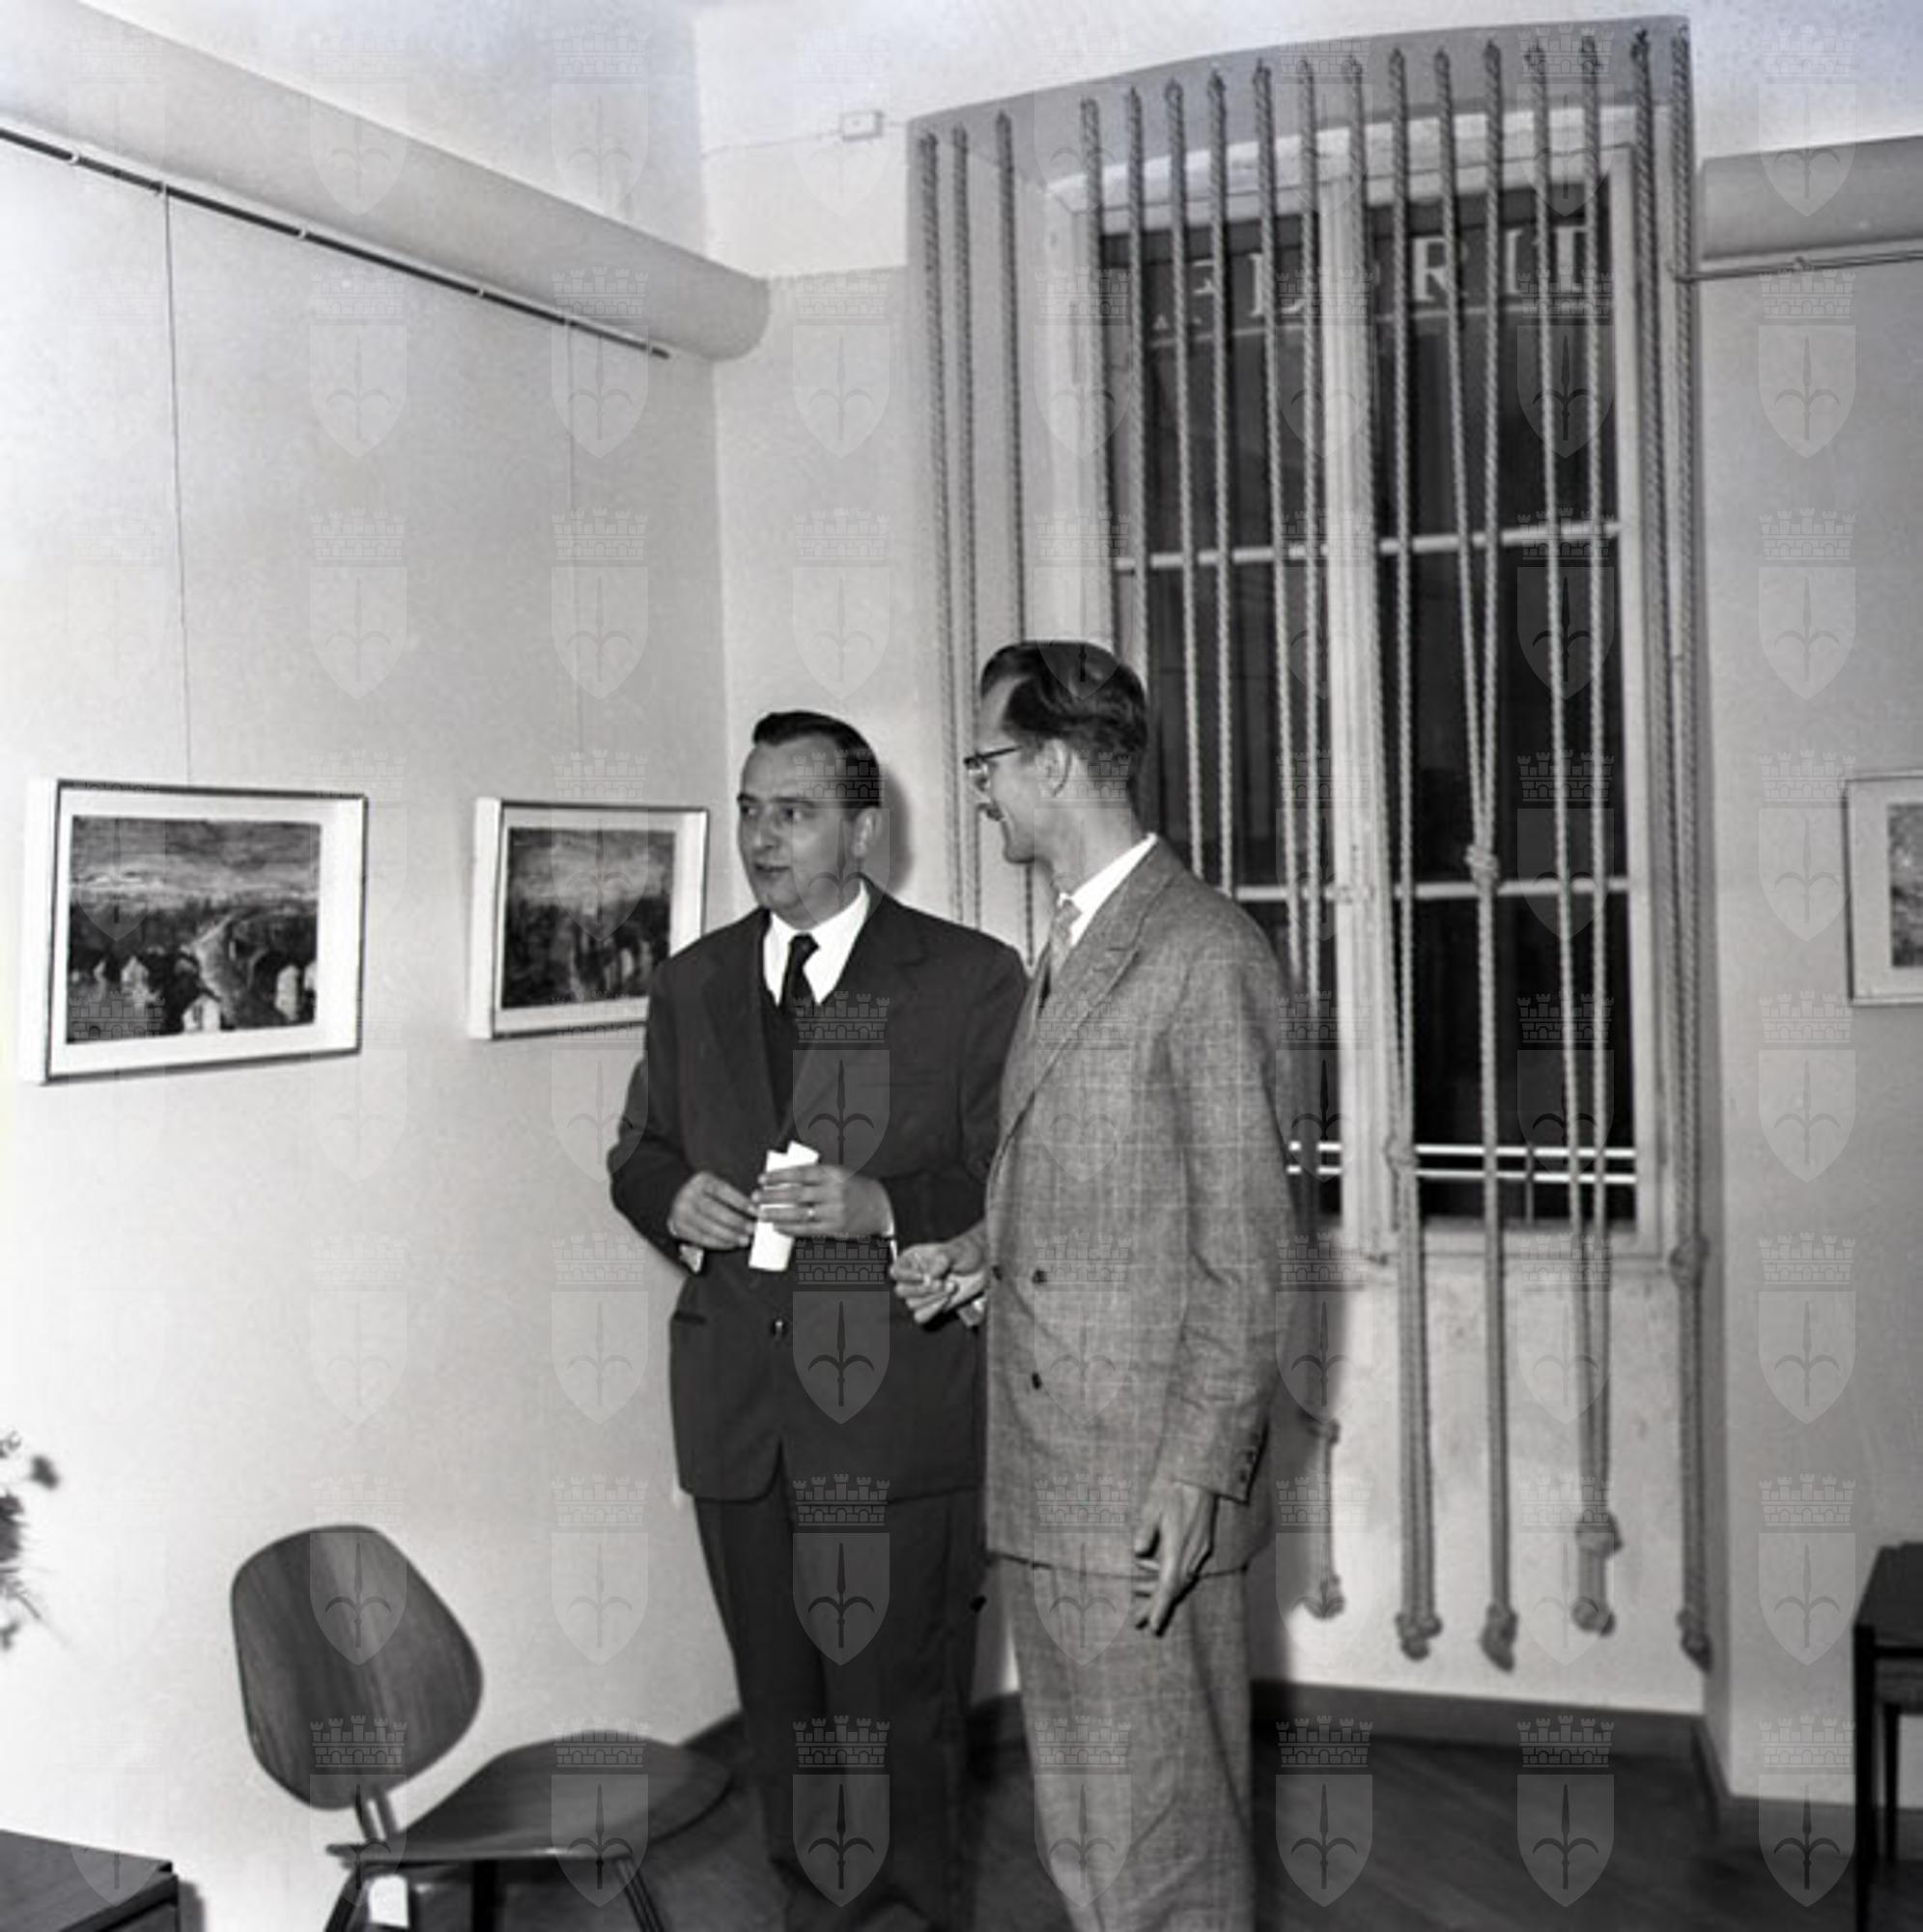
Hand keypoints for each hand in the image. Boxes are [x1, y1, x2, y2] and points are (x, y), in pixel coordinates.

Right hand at [667, 1171, 755, 1250]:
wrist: (676, 1198)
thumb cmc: (704, 1193)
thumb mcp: (714, 1185)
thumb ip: (731, 1194)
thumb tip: (754, 1208)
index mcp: (701, 1181)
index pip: (723, 1191)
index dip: (741, 1202)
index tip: (756, 1211)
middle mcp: (689, 1195)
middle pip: (715, 1211)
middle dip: (737, 1222)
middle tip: (752, 1229)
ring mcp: (682, 1212)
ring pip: (709, 1227)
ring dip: (730, 1236)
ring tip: (744, 1239)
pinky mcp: (680, 1228)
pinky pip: (702, 1238)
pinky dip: (719, 1243)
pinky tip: (731, 1243)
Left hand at [752, 1162, 890, 1241]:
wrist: (882, 1206)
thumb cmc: (855, 1188)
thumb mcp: (839, 1173)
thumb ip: (815, 1176)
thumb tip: (783, 1181)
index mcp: (833, 1174)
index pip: (800, 1173)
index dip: (779, 1176)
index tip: (762, 1179)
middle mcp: (834, 1192)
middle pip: (795, 1194)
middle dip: (772, 1196)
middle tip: (755, 1197)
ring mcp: (835, 1211)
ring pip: (799, 1213)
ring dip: (776, 1214)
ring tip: (760, 1214)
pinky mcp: (835, 1228)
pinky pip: (808, 1229)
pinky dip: (790, 1229)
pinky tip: (777, 1227)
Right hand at [891, 1230, 987, 1326]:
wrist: (981, 1266)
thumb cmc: (965, 1252)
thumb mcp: (953, 1251)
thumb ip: (939, 1261)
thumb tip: (927, 1277)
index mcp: (912, 1259)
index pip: (896, 1271)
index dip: (906, 1276)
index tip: (923, 1275)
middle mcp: (913, 1277)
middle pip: (902, 1291)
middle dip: (923, 1289)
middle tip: (941, 1282)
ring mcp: (921, 1293)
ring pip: (912, 1305)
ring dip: (932, 1298)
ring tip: (950, 1287)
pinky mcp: (931, 1306)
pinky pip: (921, 1316)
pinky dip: (932, 1310)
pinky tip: (946, 1300)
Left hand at [1131, 1477, 1217, 1634]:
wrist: (1201, 1475)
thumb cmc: (1174, 1488)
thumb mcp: (1154, 1505)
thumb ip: (1146, 1528)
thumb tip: (1137, 1551)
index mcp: (1179, 1545)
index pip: (1169, 1584)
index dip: (1160, 1606)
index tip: (1152, 1626)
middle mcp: (1192, 1552)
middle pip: (1175, 1587)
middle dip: (1157, 1605)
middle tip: (1140, 1621)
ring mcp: (1200, 1548)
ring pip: (1182, 1579)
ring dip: (1162, 1591)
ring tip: (1141, 1597)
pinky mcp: (1201, 1543)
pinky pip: (1186, 1568)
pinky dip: (1171, 1576)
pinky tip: (1155, 1571)